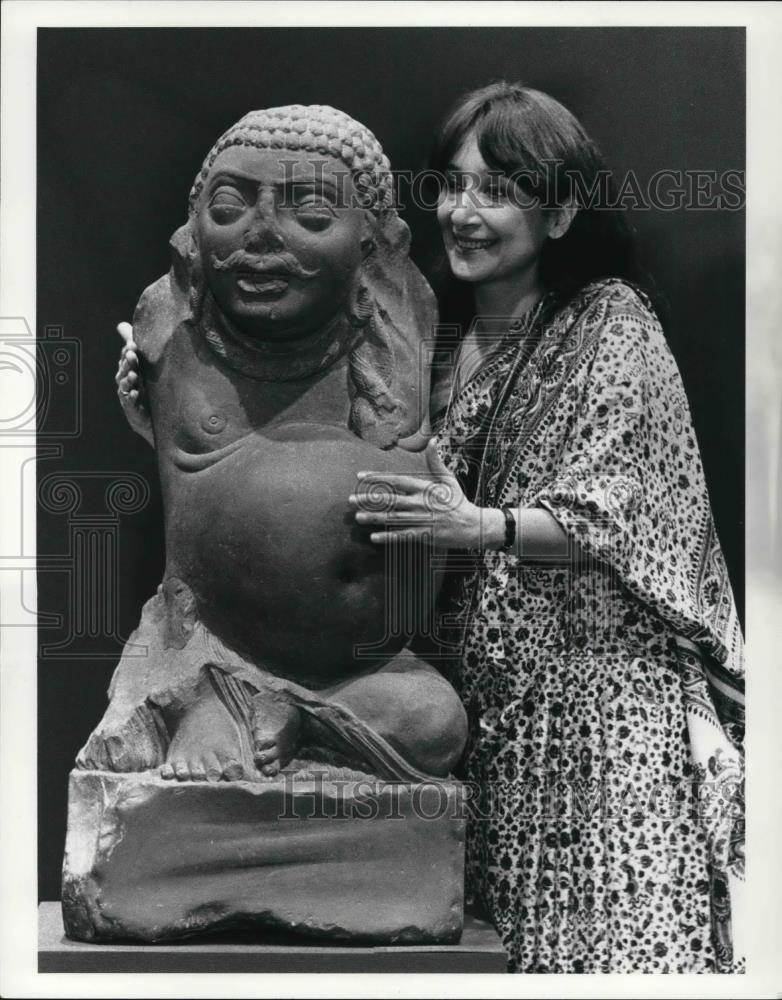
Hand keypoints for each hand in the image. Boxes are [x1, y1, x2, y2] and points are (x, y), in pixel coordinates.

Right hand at [115, 322, 153, 446]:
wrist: (154, 418)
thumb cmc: (146, 389)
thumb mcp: (143, 367)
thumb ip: (133, 347)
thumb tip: (122, 325)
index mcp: (130, 371)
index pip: (127, 358)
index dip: (128, 351)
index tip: (133, 343)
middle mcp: (127, 382)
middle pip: (124, 370)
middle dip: (128, 363)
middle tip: (133, 355)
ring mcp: (128, 396)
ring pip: (125, 385)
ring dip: (128, 379)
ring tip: (134, 375)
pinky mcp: (132, 409)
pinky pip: (129, 403)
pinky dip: (131, 398)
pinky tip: (134, 393)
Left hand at [349, 438, 495, 548]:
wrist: (473, 525)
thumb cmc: (458, 501)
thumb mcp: (448, 479)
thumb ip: (436, 461)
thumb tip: (433, 440)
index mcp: (425, 487)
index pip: (396, 480)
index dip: (377, 477)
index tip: (359, 476)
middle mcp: (421, 502)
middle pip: (390, 500)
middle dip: (369, 500)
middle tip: (350, 499)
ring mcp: (423, 520)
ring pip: (393, 518)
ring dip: (374, 518)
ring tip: (357, 517)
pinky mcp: (425, 535)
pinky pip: (403, 536)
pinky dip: (388, 537)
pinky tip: (373, 537)